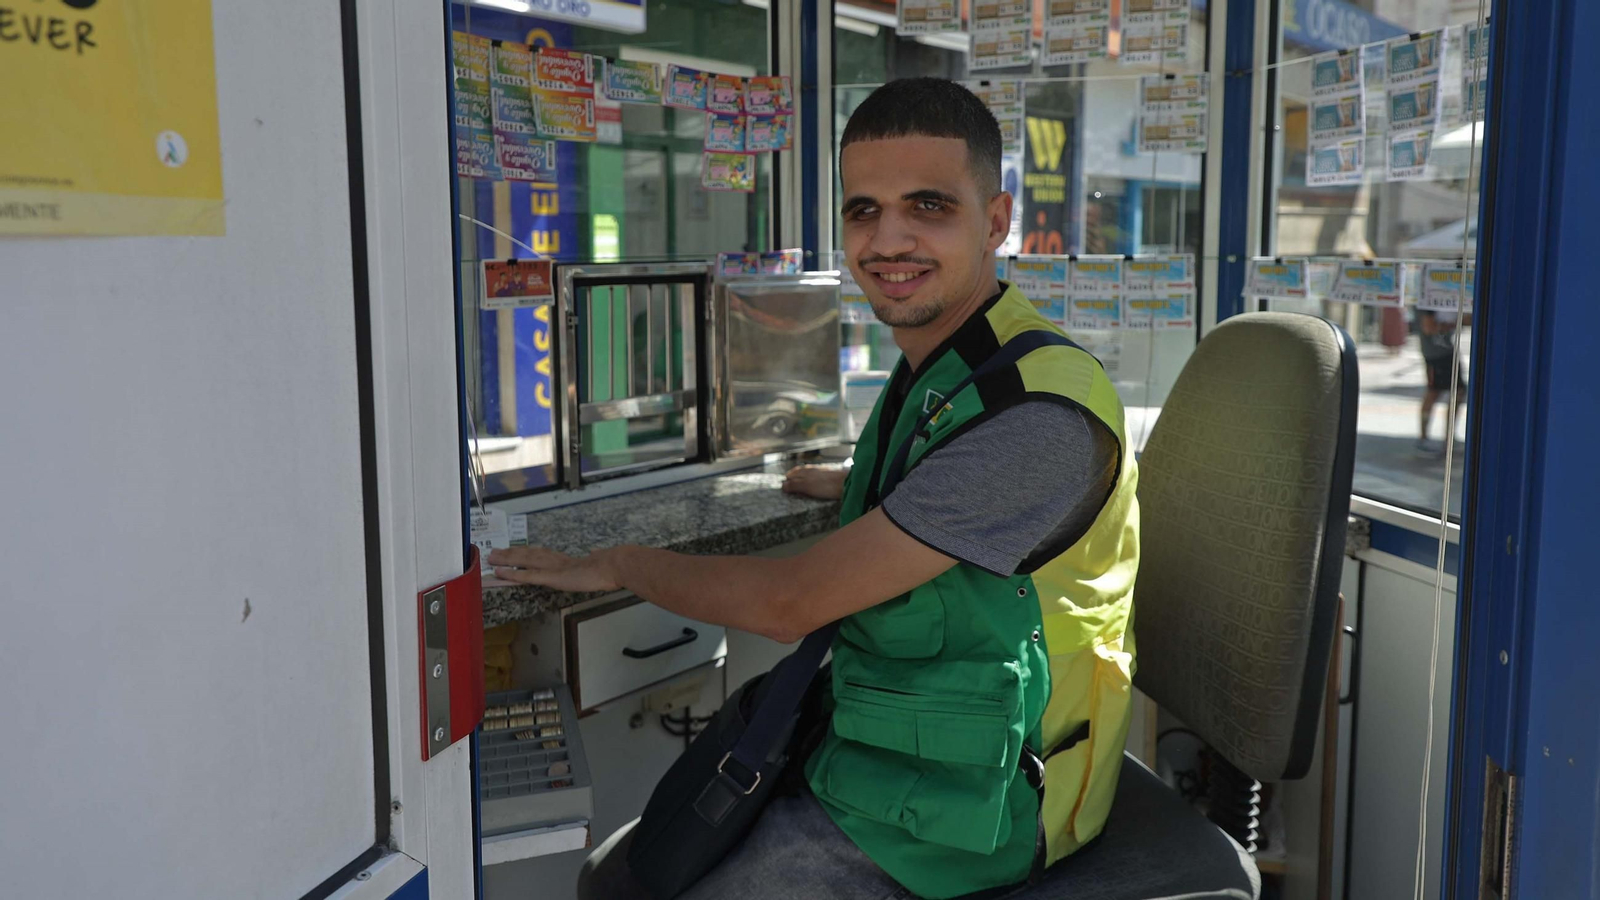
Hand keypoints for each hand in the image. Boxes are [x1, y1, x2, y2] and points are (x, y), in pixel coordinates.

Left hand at [487, 546, 621, 593]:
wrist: (612, 565)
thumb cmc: (609, 566)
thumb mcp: (598, 561)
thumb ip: (593, 557)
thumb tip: (596, 552)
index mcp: (565, 560)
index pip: (540, 555)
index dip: (525, 553)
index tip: (514, 552)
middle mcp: (555, 561)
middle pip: (527, 555)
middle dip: (510, 554)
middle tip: (494, 552)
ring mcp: (552, 568)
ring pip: (523, 561)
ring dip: (506, 560)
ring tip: (492, 558)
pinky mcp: (552, 577)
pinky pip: (528, 575)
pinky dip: (513, 574)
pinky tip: (501, 572)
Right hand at [782, 464, 845, 500]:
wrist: (847, 482)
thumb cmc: (826, 485)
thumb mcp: (807, 486)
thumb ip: (795, 485)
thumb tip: (782, 485)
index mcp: (806, 470)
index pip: (793, 473)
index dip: (788, 479)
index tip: (784, 484)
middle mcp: (813, 469)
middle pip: (800, 472)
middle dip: (794, 476)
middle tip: (789, 483)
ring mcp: (822, 471)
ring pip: (809, 473)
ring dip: (803, 477)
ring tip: (800, 482)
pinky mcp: (830, 475)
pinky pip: (817, 476)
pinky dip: (812, 479)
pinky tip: (815, 482)